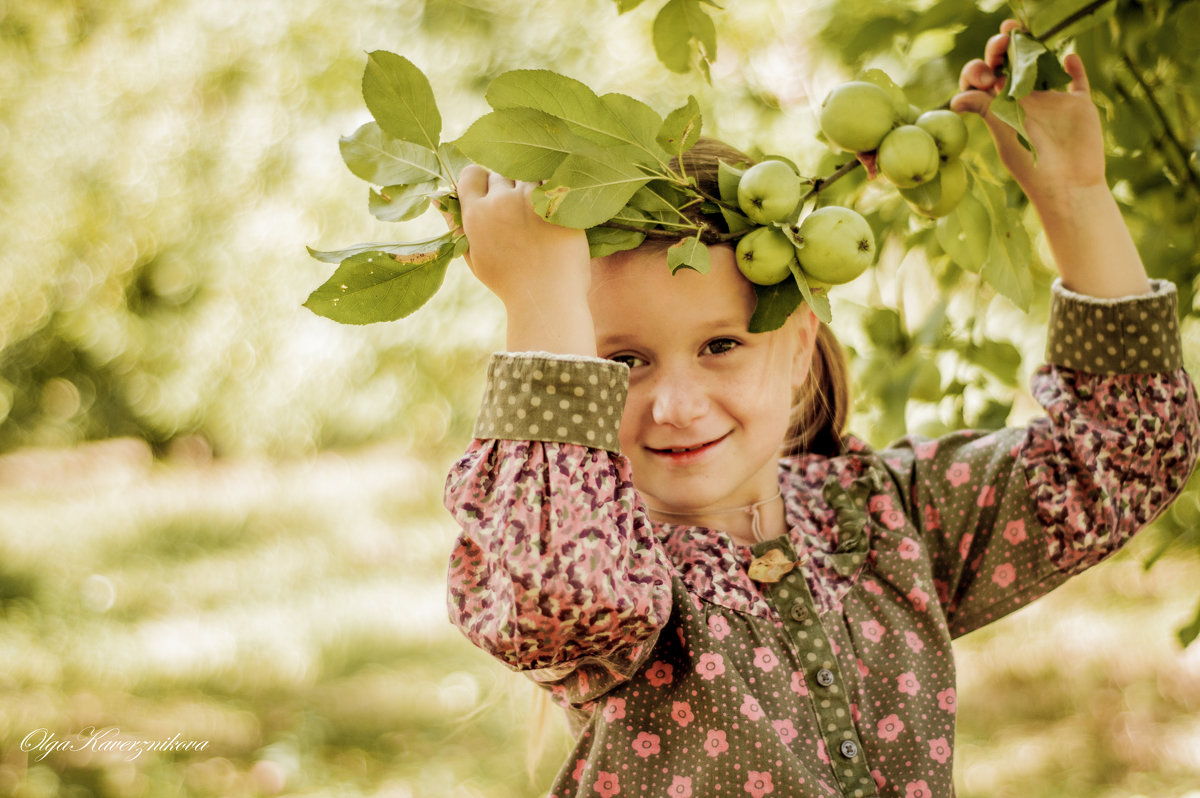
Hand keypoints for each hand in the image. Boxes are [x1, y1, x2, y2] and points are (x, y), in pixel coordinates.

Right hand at [449, 165, 596, 354]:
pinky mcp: (557, 203)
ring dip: (530, 187)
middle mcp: (500, 201)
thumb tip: (436, 199)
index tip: (491, 195)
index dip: (481, 181)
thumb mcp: (473, 257)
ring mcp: (530, 200)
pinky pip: (553, 182)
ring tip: (536, 213)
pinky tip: (553, 210)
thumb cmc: (508, 283)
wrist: (546, 300)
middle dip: (507, 186)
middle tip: (517, 210)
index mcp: (475, 214)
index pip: (471, 174)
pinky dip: (552, 191)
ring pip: (528, 174)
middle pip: (500, 172)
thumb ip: (456, 225)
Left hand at [951, 19, 1105, 209]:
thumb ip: (988, 111)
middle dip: (1000, 49)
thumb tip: (957, 98)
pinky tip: (1067, 57)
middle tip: (1000, 42)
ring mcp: (1052, 100)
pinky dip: (1073, 67)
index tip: (983, 76)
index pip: (984, 80)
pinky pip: (1077, 80)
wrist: (1069, 186)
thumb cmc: (1032, 166)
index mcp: (1000, 107)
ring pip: (1041, 64)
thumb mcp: (1006, 134)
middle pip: (1009, 65)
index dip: (978, 70)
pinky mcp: (1078, 104)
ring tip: (1021, 32)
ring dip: (1033, 46)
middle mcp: (1023, 100)